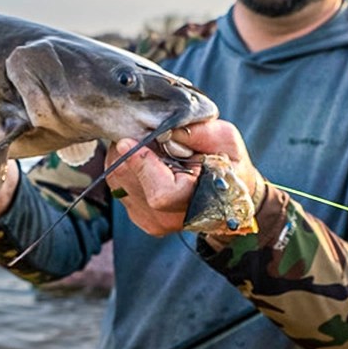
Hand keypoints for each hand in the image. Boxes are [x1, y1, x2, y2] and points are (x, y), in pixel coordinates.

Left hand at [105, 119, 260, 236]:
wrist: (228, 191)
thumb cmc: (229, 163)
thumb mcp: (225, 141)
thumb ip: (199, 133)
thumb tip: (166, 128)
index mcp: (198, 202)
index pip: (161, 193)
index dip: (142, 164)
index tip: (129, 140)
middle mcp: (170, 217)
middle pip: (129, 181)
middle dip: (129, 149)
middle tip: (143, 132)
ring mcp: (151, 220)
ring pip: (118, 181)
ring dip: (125, 157)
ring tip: (150, 147)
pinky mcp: (138, 215)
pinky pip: (118, 185)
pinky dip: (126, 167)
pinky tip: (145, 160)